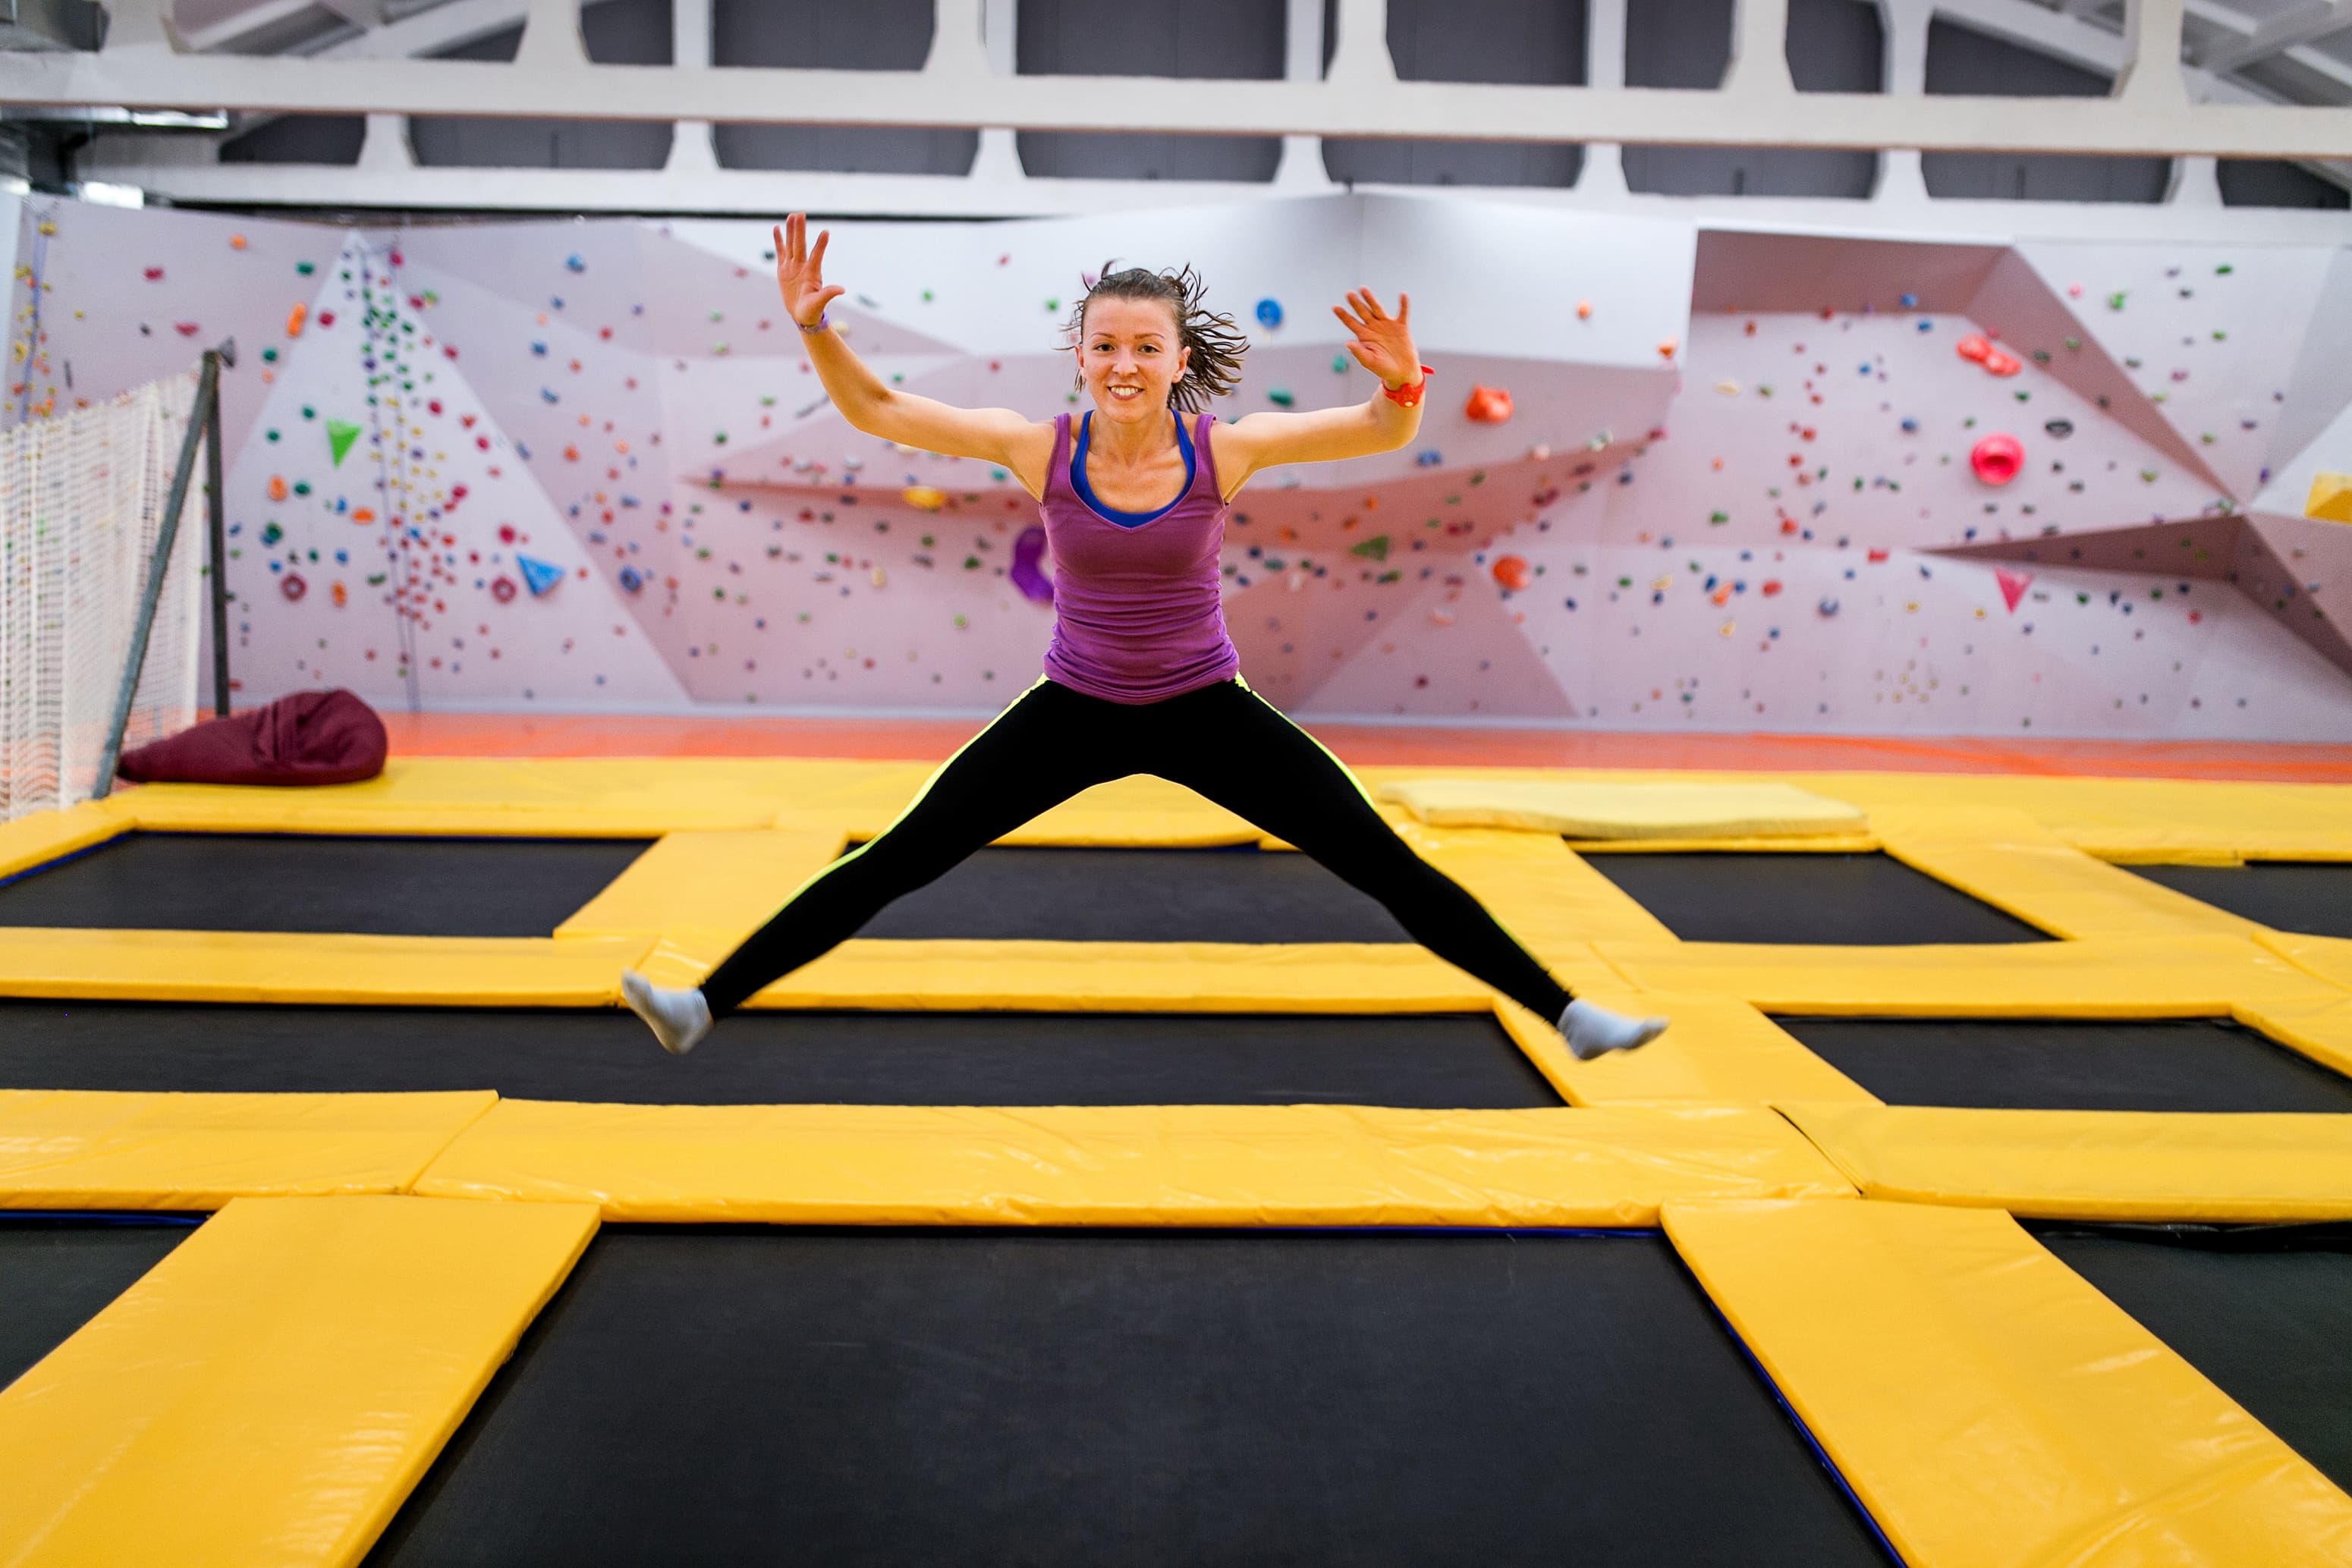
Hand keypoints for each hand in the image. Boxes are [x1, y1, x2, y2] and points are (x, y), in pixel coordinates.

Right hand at [774, 212, 845, 329]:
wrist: (802, 314)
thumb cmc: (812, 310)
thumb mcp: (819, 303)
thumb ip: (828, 294)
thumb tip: (842, 289)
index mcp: (812, 273)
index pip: (816, 255)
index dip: (821, 245)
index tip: (826, 232)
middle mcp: (803, 266)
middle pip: (801, 245)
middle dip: (800, 230)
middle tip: (801, 214)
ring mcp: (793, 266)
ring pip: (791, 245)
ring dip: (791, 231)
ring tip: (792, 216)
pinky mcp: (783, 269)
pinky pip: (780, 252)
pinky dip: (778, 240)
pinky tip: (777, 228)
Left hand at [1332, 288, 1417, 388]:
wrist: (1402, 372)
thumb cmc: (1383, 368)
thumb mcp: (1369, 361)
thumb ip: (1359, 352)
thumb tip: (1347, 343)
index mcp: (1364, 336)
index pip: (1351, 323)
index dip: (1343, 315)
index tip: (1335, 307)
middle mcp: (1374, 327)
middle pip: (1363, 312)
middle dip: (1356, 304)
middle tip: (1348, 294)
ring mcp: (1387, 325)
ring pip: (1378, 309)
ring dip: (1371, 299)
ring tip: (1363, 289)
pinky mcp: (1401, 326)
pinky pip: (1402, 313)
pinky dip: (1403, 305)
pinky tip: (1402, 295)